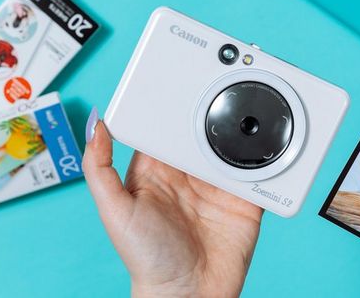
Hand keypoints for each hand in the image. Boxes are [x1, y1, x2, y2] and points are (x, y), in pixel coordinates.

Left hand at [82, 108, 262, 297]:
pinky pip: (256, 170)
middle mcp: (187, 174)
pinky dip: (263, 157)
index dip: (170, 106)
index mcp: (156, 170)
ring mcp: (217, 185)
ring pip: (230, 145)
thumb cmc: (147, 260)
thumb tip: (96, 125)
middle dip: (210, 111)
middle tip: (218, 90)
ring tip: (242, 114)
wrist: (190, 296)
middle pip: (201, 130)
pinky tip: (262, 146)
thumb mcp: (114, 211)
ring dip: (238, 131)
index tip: (176, 82)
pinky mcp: (244, 199)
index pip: (164, 128)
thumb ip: (100, 169)